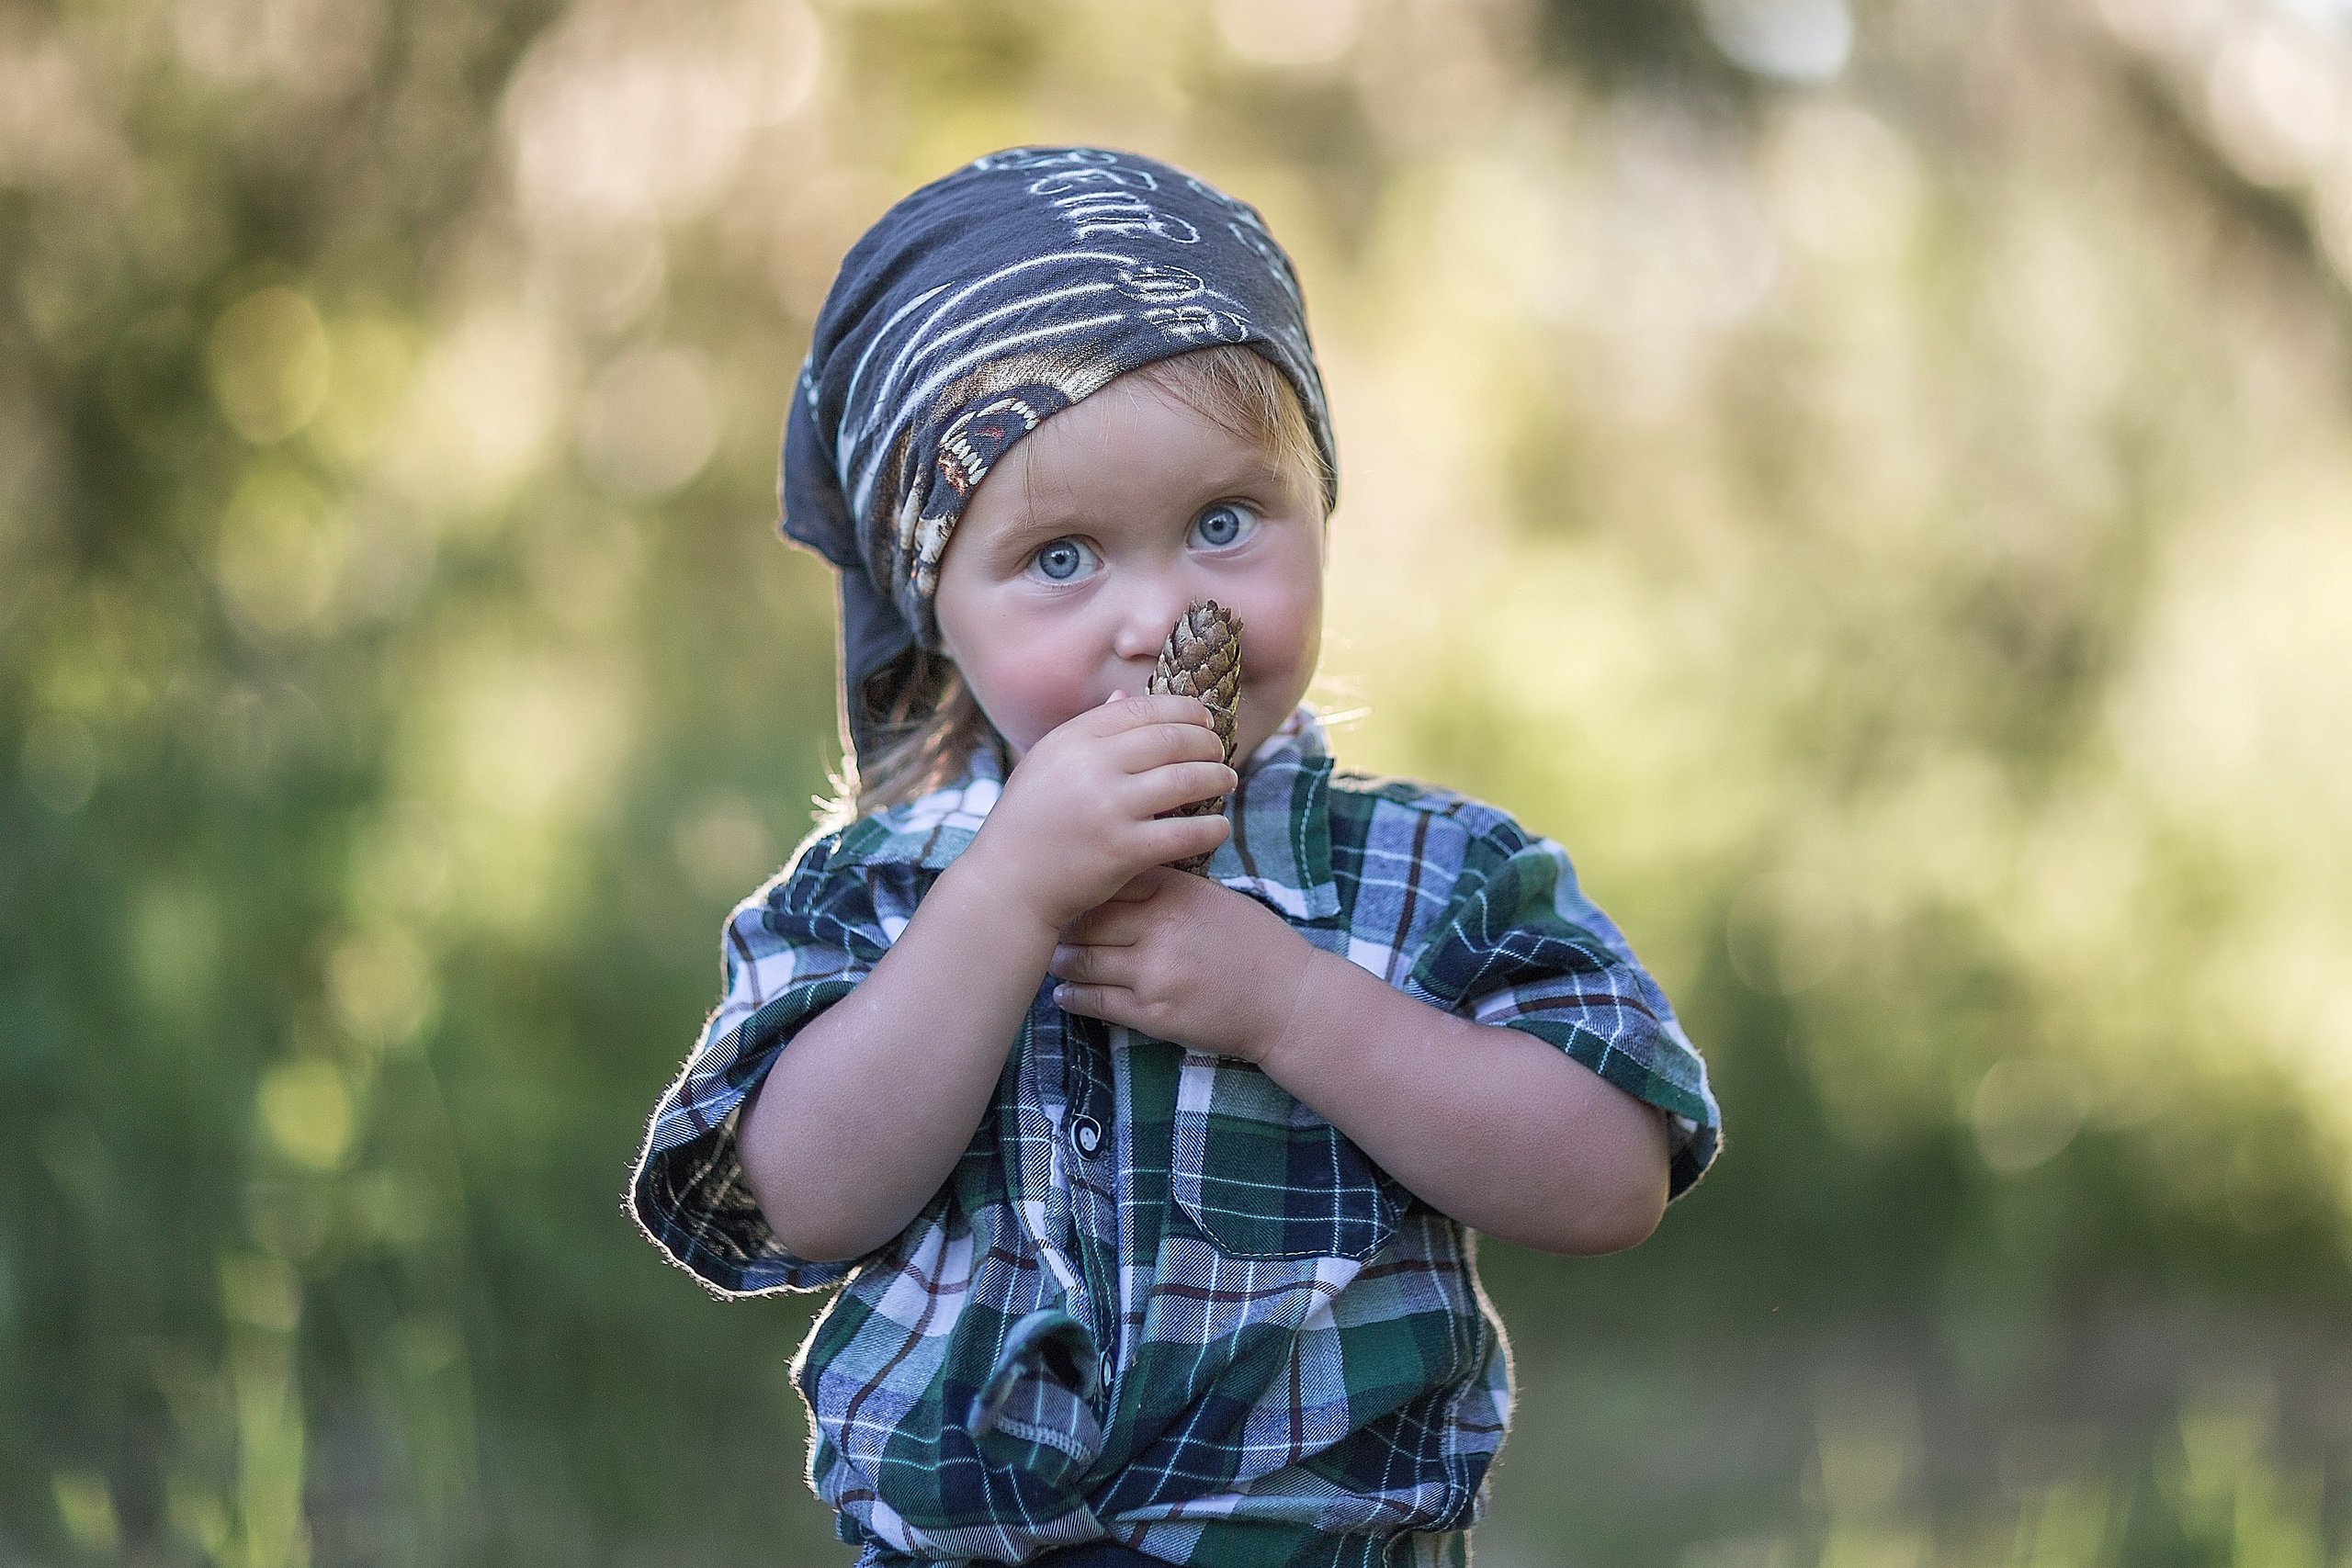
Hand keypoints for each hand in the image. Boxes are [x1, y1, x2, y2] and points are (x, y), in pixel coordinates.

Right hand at [958, 695, 1233, 933]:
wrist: (1006, 884)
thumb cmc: (1030, 823)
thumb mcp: (1047, 765)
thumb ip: (1088, 733)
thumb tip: (1126, 698)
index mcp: (1071, 739)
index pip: (1141, 709)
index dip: (1183, 710)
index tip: (1204, 719)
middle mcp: (1090, 767)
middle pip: (1172, 739)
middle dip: (1207, 743)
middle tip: (1221, 752)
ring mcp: (1109, 809)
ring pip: (1186, 780)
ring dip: (1217, 778)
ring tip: (1227, 781)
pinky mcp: (1124, 851)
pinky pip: (1186, 833)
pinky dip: (1212, 829)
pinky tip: (1220, 828)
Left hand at [1048, 867, 1314, 1060]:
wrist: (1287, 1001)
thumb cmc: (1254, 944)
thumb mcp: (1215, 898)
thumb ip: (1168, 886)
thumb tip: (1117, 876)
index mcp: (1178, 892)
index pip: (1111, 878)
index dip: (1084, 883)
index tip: (1069, 887)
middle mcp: (1161, 928)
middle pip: (1088, 918)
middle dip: (1064, 922)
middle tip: (1047, 923)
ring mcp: (1154, 972)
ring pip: (1084, 960)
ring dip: (1062, 959)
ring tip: (1053, 957)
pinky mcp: (1153, 1013)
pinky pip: (1096, 1002)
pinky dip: (1073, 997)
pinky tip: (1064, 993)